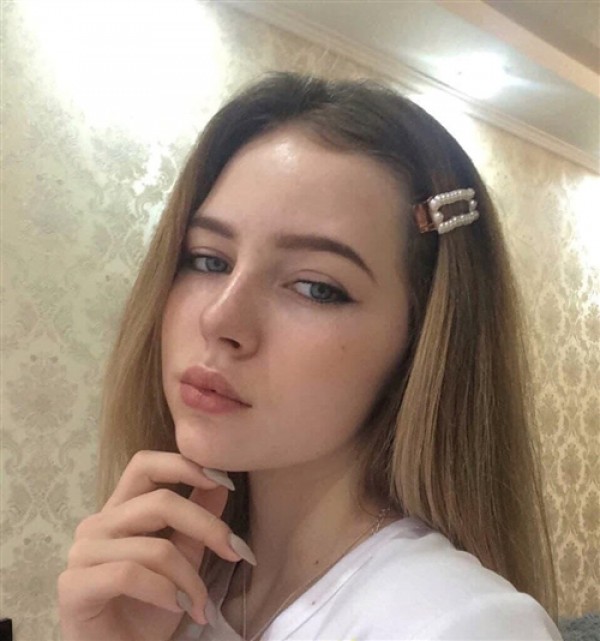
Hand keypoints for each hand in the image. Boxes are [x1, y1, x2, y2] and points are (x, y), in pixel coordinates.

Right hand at [58, 450, 244, 640]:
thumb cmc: (151, 609)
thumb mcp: (185, 558)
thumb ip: (197, 520)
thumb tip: (219, 485)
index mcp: (120, 510)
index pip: (145, 465)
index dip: (184, 465)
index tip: (224, 482)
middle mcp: (97, 524)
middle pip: (159, 501)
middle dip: (206, 526)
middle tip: (236, 551)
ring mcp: (81, 553)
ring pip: (152, 546)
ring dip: (189, 578)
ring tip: (200, 604)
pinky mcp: (73, 586)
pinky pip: (128, 574)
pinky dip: (163, 591)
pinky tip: (177, 607)